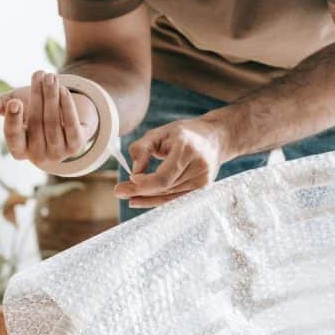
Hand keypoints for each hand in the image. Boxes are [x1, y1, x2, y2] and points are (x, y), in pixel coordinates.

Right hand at [0, 71, 98, 168]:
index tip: (15, 102)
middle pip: (36, 125)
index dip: (13, 121)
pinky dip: (67, 106)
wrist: (65, 115)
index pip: (14, 139)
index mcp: (19, 150)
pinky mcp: (77, 145)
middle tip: (39, 74)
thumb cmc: (32, 111)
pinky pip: (71, 125)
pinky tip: (63, 89)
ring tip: (51, 76)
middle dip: (38, 97)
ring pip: (54, 123)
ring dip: (52, 97)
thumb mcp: (11, 107)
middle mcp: (38, 156)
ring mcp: (59, 153)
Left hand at [113, 116, 229, 208]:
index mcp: (187, 148)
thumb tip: (133, 172)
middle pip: (164, 188)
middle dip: (139, 191)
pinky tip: (142, 200)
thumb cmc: (184, 134)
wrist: (216, 137)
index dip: (143, 184)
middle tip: (119, 191)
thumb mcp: (160, 133)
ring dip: (147, 197)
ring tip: (129, 195)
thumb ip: (142, 149)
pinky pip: (176, 199)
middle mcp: (198, 165)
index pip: (163, 177)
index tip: (129, 179)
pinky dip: (158, 201)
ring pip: (168, 196)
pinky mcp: (204, 188)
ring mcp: (204, 179)